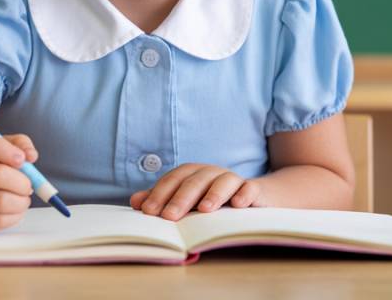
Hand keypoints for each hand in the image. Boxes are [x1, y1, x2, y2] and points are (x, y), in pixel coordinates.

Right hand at [0, 133, 36, 232]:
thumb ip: (20, 144)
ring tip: (23, 196)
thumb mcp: (3, 146)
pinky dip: (15, 215)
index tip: (23, 159)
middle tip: (28, 184)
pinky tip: (15, 208)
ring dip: (21, 200)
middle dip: (22, 181)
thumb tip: (31, 156)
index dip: (8, 150)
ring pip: (0, 201)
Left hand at [130, 163, 261, 220]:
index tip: (148, 211)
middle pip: (196, 180)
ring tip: (205, 209)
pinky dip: (245, 194)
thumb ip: (163, 201)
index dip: (161, 193)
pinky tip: (238, 204)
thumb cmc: (215, 201)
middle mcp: (213, 174)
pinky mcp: (255, 191)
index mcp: (195, 174)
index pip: (175, 178)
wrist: (255, 199)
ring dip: (214, 193)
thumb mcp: (189, 202)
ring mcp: (235, 181)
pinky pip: (251, 188)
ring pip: (224, 180)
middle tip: (169, 216)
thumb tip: (136, 201)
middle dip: (182, 197)